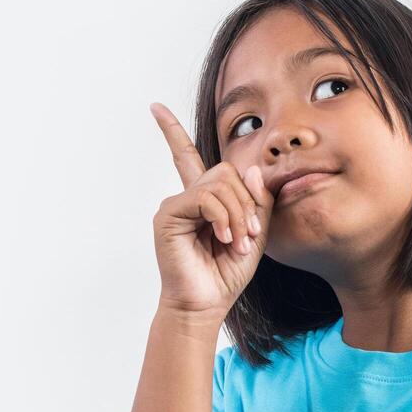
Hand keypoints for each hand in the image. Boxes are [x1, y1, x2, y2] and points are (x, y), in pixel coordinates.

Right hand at [149, 101, 274, 319]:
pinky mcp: (168, 215)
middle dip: (245, 200)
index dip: (171, 130)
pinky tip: (224, 238)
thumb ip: (257, 201)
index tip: (154, 107)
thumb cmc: (226, 273)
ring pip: (218, 183)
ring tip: (237, 242)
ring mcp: (175, 205)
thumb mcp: (255, 233)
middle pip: (225, 171)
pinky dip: (222, 217)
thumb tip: (253, 169)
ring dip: (237, 212)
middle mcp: (186, 197)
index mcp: (203, 199)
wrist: (206, 304)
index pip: (187, 156)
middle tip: (249, 234)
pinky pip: (204, 197)